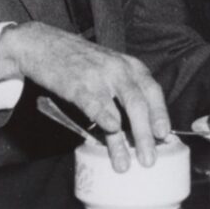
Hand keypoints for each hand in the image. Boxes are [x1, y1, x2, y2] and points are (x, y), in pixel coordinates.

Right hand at [0, 22, 169, 172]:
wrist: (45, 44)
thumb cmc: (81, 61)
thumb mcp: (111, 68)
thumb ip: (125, 91)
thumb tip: (140, 128)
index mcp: (130, 66)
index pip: (153, 91)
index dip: (160, 114)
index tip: (164, 136)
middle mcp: (119, 69)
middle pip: (140, 104)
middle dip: (146, 134)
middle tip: (149, 159)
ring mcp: (99, 76)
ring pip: (120, 109)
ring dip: (123, 140)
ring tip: (123, 164)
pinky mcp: (77, 83)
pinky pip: (95, 103)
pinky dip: (105, 117)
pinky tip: (111, 130)